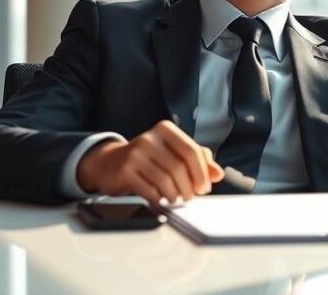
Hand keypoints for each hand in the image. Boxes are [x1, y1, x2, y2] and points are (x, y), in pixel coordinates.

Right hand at [77, 120, 224, 206]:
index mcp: (165, 130)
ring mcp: (135, 154)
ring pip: (166, 181)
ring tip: (176, 198)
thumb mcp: (172, 153)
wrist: (110, 163)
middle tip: (191, 196)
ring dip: (175, 195)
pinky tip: (160, 199)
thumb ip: (198, 160)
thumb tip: (218, 173)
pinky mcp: (125, 171)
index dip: (202, 173)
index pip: (192, 151)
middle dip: (189, 187)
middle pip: (179, 168)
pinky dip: (159, 199)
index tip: (204, 187)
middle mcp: (150, 138)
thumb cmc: (147, 159)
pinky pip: (150, 190)